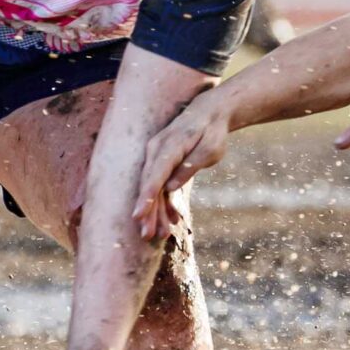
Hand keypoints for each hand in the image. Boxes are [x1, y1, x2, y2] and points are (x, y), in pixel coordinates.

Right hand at [134, 96, 229, 237]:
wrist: (210, 113)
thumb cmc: (212, 132)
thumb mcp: (210, 149)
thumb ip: (190, 166)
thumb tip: (170, 187)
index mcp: (169, 146)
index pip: (154, 175)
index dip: (146, 197)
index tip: (138, 215)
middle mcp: (156, 150)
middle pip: (149, 184)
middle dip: (147, 212)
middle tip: (147, 235)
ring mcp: (156, 155)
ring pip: (152, 186)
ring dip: (155, 211)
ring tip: (160, 234)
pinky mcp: (160, 161)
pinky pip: (159, 183)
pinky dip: (164, 201)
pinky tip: (172, 219)